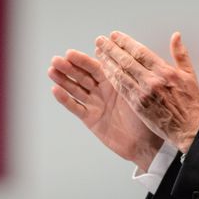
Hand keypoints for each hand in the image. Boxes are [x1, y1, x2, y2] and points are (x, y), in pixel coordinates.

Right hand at [48, 49, 162, 169]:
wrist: (145, 144)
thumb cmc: (146, 117)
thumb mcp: (136, 93)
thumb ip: (123, 76)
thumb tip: (114, 55)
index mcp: (116, 82)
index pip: (97, 67)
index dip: (83, 60)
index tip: (70, 53)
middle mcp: (105, 91)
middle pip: (83, 76)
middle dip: (69, 68)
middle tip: (56, 60)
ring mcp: (97, 104)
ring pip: (76, 89)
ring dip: (63, 80)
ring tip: (51, 71)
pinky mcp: (91, 118)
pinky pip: (76, 107)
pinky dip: (65, 99)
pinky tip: (55, 90)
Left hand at [95, 31, 198, 152]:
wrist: (189, 129)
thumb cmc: (190, 104)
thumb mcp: (190, 74)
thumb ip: (180, 54)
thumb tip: (176, 36)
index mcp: (165, 72)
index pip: (140, 52)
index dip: (125, 42)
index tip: (115, 36)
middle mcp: (152, 81)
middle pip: (127, 61)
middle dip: (111, 49)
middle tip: (101, 41)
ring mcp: (143, 94)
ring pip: (121, 74)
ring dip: (107, 62)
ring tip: (99, 53)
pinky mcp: (137, 105)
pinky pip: (121, 88)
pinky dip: (112, 78)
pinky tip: (105, 71)